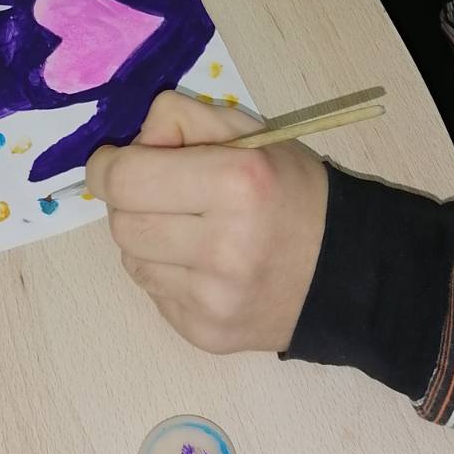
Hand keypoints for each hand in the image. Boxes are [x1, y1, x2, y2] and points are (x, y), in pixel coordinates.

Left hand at [87, 91, 328, 353]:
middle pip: (122, 223)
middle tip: (157, 192)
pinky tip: (202, 265)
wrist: (345, 273)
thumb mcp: (250, 133)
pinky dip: (166, 272)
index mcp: (238, 184)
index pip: (127, 179)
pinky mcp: (205, 334)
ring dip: (147, 238)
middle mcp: (224, 247)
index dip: (107, 166)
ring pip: (132, 260)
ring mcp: (213, 300)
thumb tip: (129, 145)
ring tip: (187, 229)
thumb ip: (183, 120)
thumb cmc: (293, 191)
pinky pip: (154, 293)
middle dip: (129, 201)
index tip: (113, 161)